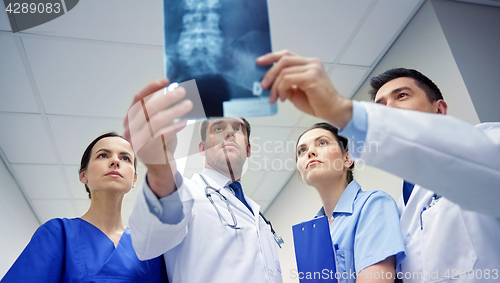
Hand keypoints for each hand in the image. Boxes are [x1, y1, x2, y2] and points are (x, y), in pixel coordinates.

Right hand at [124, 78, 192, 196]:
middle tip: (182, 91)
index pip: (138, 99)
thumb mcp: (158, 123)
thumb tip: (174, 89)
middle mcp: (131, 130)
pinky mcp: (149, 152)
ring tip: (188, 104)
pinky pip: (163, 135)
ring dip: (174, 110)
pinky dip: (174, 127)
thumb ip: (161, 109)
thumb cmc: (160, 142)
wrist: (160, 167)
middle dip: (166, 98)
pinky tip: (185, 121)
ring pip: (156, 121)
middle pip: (147, 108)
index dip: (152, 88)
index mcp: (131, 120)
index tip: (167, 81)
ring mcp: (138, 141)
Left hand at [257, 50, 352, 128]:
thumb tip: (270, 83)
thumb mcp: (296, 91)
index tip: (259, 62)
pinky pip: (288, 79)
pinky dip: (281, 89)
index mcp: (309, 64)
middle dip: (270, 73)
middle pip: (283, 60)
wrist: (333, 111)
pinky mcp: (312, 77)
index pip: (287, 55)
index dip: (271, 57)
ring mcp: (313, 68)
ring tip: (275, 98)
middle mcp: (312, 63)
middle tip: (263, 86)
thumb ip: (286, 83)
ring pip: (284, 72)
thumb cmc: (317, 103)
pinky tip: (284, 98)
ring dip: (275, 87)